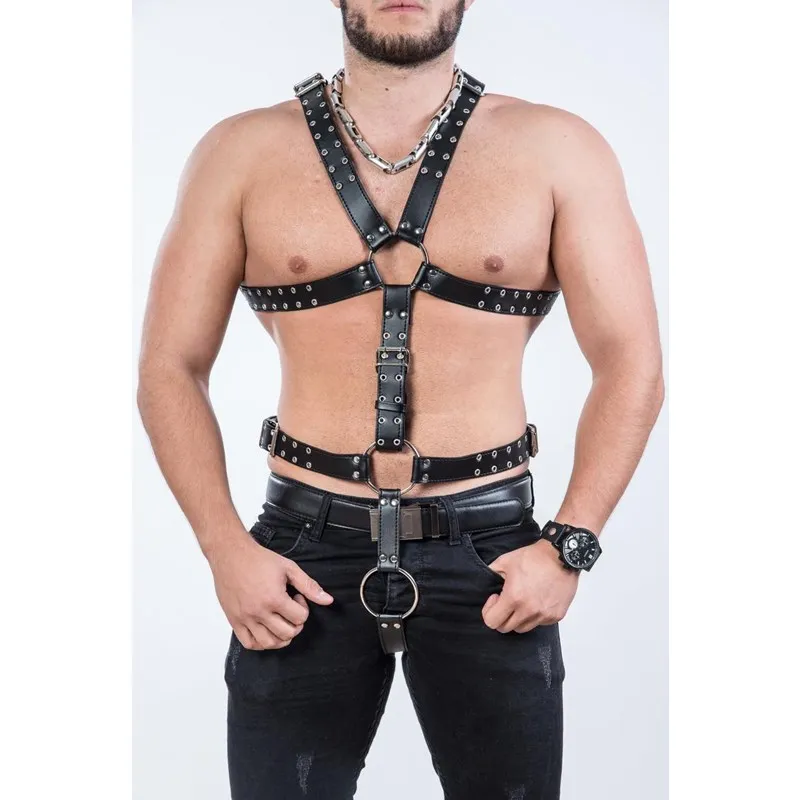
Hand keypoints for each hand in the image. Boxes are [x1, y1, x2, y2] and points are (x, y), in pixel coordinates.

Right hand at [208, 532, 333, 649]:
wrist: (231, 554)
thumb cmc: (259, 559)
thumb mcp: (289, 568)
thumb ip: (309, 586)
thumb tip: (328, 600)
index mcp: (274, 598)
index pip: (300, 618)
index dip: (303, 608)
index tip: (296, 597)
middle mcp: (259, 611)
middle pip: (286, 633)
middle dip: (295, 624)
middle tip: (291, 610)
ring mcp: (245, 618)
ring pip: (268, 643)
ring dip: (281, 638)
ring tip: (281, 623)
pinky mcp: (234, 620)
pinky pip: (249, 643)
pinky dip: (261, 643)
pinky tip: (266, 630)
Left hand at [481, 538, 578, 633]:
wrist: (561, 556)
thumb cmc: (535, 557)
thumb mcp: (505, 561)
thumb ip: (491, 573)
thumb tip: (485, 582)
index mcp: (514, 598)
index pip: (492, 622)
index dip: (489, 611)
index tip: (495, 598)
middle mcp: (529, 610)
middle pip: (506, 628)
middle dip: (502, 616)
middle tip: (506, 601)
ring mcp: (544, 615)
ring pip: (523, 628)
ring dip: (518, 618)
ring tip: (522, 601)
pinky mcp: (556, 616)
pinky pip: (539, 624)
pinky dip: (535, 616)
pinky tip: (536, 600)